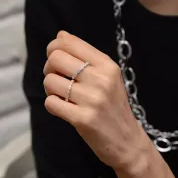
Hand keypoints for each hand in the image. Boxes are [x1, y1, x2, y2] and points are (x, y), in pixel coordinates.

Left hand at [43, 31, 148, 169]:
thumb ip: (86, 57)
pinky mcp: (83, 119)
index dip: (53, 47)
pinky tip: (64, 108)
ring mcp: (92, 100)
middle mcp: (101, 79)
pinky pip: (51, 103)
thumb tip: (60, 36)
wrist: (128, 142)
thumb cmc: (114, 108)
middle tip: (57, 78)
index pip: (68, 42)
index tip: (55, 58)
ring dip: (50, 89)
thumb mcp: (109, 78)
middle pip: (55, 59)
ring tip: (62, 96)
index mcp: (107, 65)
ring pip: (50, 81)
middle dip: (48, 68)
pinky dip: (52, 105)